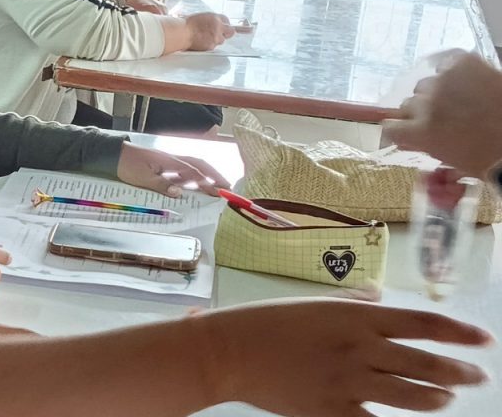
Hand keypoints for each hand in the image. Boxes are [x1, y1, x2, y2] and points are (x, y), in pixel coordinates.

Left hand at [116, 142, 229, 196]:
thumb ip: (161, 185)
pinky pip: (184, 168)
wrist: (114, 154)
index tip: (221, 191)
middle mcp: (172, 159)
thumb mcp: (142, 178)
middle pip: (199, 165)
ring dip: (207, 174)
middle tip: (227, 187)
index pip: (193, 172)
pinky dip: (195, 174)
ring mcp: (169, 160)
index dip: (208, 182)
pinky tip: (197, 182)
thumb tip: (180, 193)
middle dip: (214, 175)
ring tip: (218, 184)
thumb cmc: (127, 165)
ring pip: (193, 165)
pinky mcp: (164, 163)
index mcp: (169, 161)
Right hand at [186, 13, 234, 50]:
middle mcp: (218, 27)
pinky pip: (213, 46)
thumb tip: (215, 24)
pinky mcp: (211, 46)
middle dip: (226, 33)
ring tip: (205, 39)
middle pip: (230, 31)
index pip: (226, 20)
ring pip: (221, 40)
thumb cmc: (187, 24)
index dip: (224, 24)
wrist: (182, 33)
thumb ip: (211, 20)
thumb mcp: (201, 17)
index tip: (223, 26)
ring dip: (216, 40)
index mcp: (215, 18)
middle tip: (219, 34)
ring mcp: (215, 38)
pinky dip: (208, 45)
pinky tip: (201, 42)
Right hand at [199, 299, 491, 416]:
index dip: (459, 333)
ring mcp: (349, 381)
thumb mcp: (314, 304)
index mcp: (356, 316)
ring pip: (414, 395)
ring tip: (446, 398)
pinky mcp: (332, 409)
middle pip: (427, 363)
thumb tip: (377, 301)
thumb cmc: (267, 322)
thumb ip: (352, 305)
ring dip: (437, 398)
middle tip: (477, 376)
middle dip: (459, 371)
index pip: (423, 323)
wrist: (231, 351)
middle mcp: (360, 347)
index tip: (483, 340)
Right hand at [383, 52, 501, 178]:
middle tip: (441, 118)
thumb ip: (425, 147)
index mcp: (420, 133)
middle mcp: (425, 105)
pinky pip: (445, 60)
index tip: (406, 131)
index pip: (390, 127)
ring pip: (425, 84)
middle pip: (408, 105)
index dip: (399, 129)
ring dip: (436, 92)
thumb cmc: (491, 156)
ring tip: (457, 98)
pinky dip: (449, 68)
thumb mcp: (453, 159)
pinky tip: (459, 76)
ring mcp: (442, 81)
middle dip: (420, 112)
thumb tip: (407, 142)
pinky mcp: (461, 62)